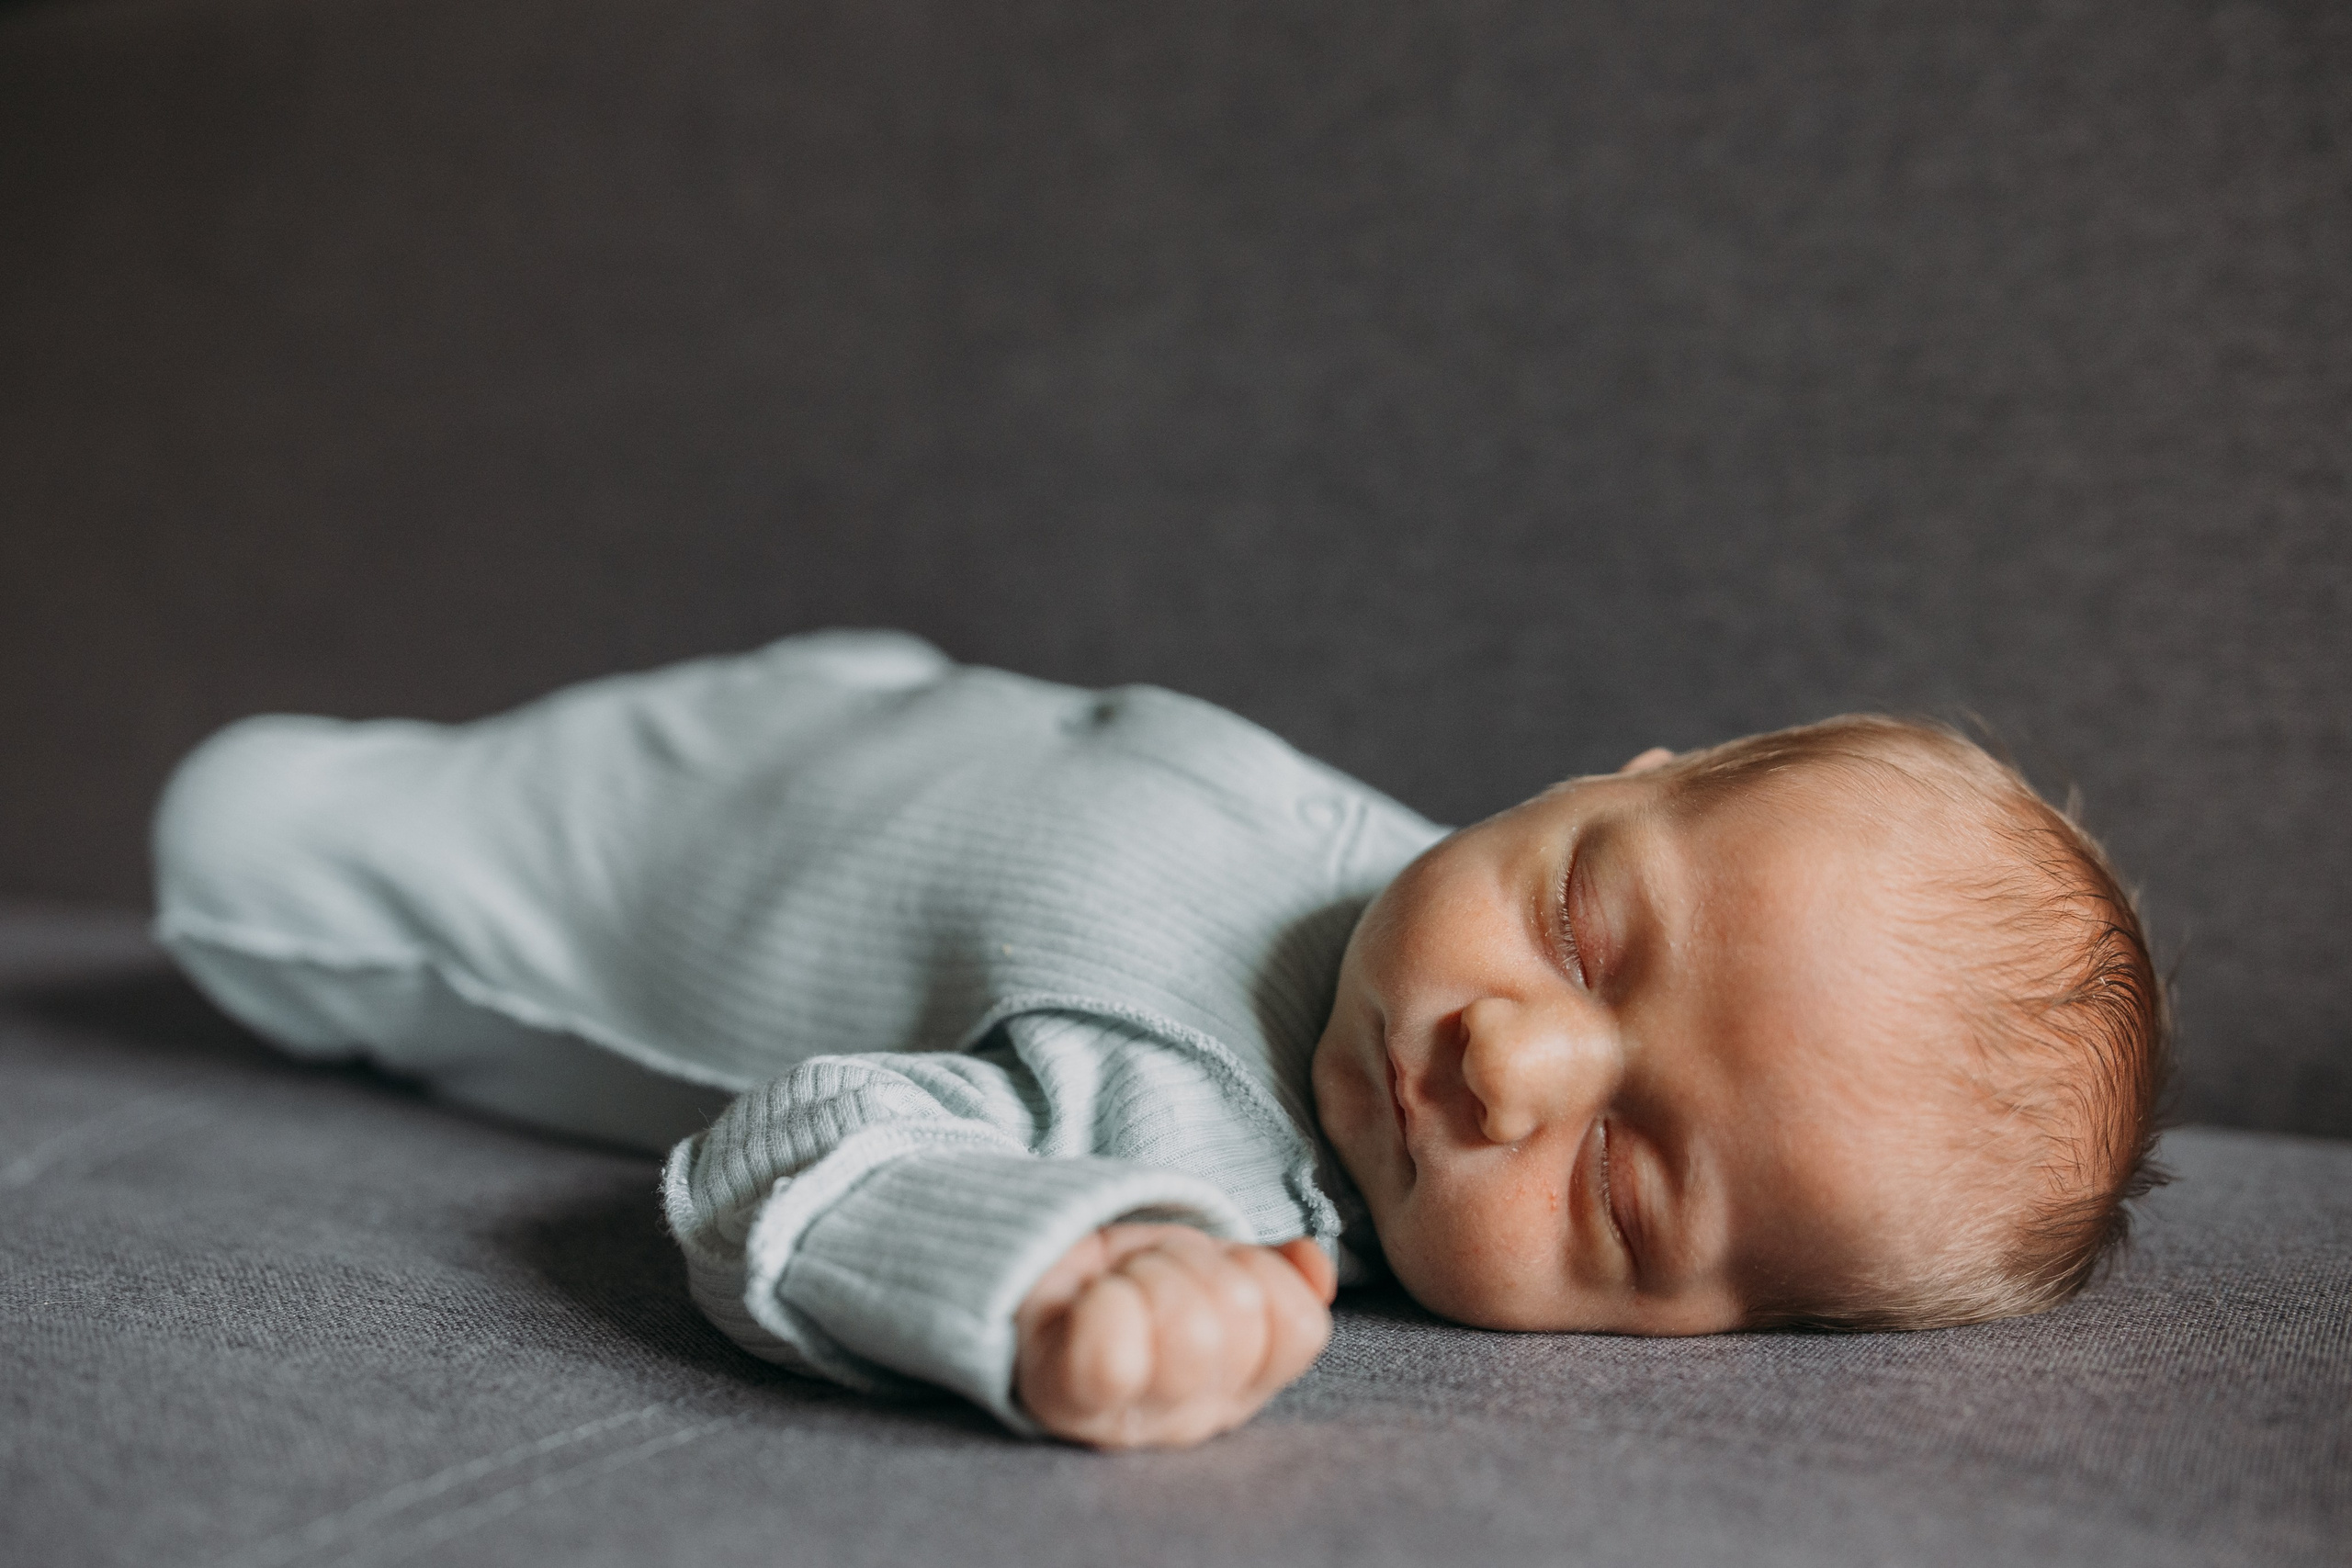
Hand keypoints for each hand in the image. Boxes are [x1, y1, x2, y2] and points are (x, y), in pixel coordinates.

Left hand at [1014, 1223, 1337, 1448]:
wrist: (1023, 1273)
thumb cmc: (1120, 1276)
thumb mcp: (1204, 1260)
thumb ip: (1267, 1270)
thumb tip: (1314, 1271)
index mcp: (1242, 1381)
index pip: (1297, 1327)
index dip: (1259, 1272)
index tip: (1214, 1264)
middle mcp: (1193, 1417)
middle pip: (1237, 1321)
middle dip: (1190, 1263)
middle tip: (1150, 1270)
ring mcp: (1132, 1421)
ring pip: (1187, 1330)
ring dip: (1146, 1274)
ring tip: (1115, 1284)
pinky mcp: (1069, 1404)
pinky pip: (1114, 1352)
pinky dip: (1103, 1303)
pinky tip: (1088, 1302)